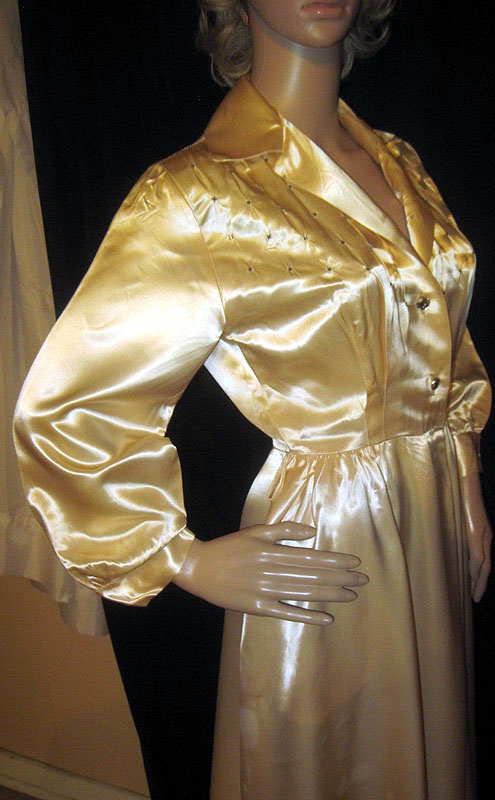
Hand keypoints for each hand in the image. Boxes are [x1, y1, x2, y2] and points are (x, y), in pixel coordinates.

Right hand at [172, 522, 367, 623]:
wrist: (199, 568)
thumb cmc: (229, 547)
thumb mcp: (255, 531)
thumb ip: (284, 530)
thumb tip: (312, 531)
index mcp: (273, 551)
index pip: (312, 557)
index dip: (336, 561)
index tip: (356, 562)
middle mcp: (273, 571)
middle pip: (313, 576)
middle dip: (341, 578)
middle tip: (363, 580)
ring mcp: (265, 591)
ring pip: (305, 593)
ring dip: (330, 595)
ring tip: (352, 595)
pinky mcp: (258, 607)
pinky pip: (287, 612)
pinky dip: (308, 615)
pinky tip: (327, 618)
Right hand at [460, 472, 491, 602]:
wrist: (465, 482)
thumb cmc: (460, 497)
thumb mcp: (461, 518)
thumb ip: (460, 531)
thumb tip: (450, 544)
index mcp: (483, 533)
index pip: (484, 561)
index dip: (480, 576)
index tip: (474, 588)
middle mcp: (486, 536)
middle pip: (486, 567)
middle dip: (481, 584)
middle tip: (475, 598)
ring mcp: (483, 534)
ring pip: (484, 564)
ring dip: (480, 581)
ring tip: (474, 594)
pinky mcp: (477, 532)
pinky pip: (478, 555)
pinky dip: (476, 568)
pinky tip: (472, 577)